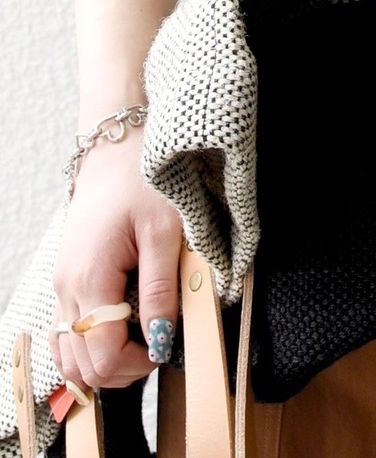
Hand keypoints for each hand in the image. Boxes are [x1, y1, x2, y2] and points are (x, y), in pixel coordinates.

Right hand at [50, 133, 180, 390]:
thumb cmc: (144, 183)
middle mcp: (66, 289)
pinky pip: (68, 335)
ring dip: (105, 360)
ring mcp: (61, 288)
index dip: (138, 363)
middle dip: (124, 367)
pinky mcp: (65, 282)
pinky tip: (121, 330)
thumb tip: (162, 339)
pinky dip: (90, 345)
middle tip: (159, 342)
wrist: (115, 154)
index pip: (102, 356)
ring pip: (70, 356)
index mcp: (90, 279)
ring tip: (142, 337)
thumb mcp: (165, 231)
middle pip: (83, 365)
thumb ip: (162, 289)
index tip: (167, 344)